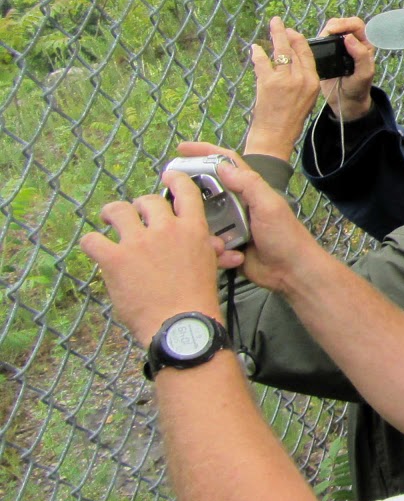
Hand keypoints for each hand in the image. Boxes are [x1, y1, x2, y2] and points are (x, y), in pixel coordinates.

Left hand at [82, 171, 225, 345]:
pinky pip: (93, 240)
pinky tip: (94, 247)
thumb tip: (215, 244)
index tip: (168, 176)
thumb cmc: (198, 299)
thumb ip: (207, 248)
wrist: (181, 324)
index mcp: (192, 228)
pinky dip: (91, 242)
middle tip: (135, 216)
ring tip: (108, 220)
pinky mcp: (115, 259)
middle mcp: (165, 229)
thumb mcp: (209, 266)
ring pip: (117, 211)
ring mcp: (138, 242)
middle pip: (147, 201)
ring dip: (112, 214)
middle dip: (140, 206)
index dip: (174, 179)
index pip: (184, 191)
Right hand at [176, 142, 327, 295]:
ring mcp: (230, 224)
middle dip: (189, 190)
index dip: (204, 152)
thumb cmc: (285, 236)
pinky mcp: (225, 244)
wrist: (290, 272)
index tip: (181, 148)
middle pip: (206, 189)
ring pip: (202, 216)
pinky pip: (207, 239)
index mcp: (249, 189)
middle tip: (168, 193)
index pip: (225, 163)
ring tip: (189, 226)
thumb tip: (221, 166)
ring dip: (197, 221)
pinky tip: (210, 249)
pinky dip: (207, 243)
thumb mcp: (269, 206)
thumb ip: (249, 184)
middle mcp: (237, 203)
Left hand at [243, 19, 321, 160]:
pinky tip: (255, 48)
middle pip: (294, 49)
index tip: (293, 33)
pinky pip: (262, 62)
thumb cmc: (290, 119)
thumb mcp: (306, 99)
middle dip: (286, 33)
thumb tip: (293, 63)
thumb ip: (303, 80)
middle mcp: (301, 79)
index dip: (299, 41)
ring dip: (275, 36)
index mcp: (312, 82)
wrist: (276, 135)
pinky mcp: (268, 82)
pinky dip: (257, 54)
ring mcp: (284, 80)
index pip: (308, 55)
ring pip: (280, 51)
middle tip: (279, 23)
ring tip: (272, 25)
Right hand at [315, 17, 377, 120]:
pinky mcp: (327, 52)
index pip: (357, 25)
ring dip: (326, 31)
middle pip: (343, 23)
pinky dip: (318, 39)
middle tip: (327, 33)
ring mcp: (339, 47)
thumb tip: (349, 37)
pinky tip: (316, 45)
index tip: (335, 31)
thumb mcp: (364, 74)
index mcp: (365, 44)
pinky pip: (322, 40)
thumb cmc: (358, 88)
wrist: (345, 101)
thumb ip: (361, 56)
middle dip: (335, 25)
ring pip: (331, 30)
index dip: (346, 24)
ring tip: (321, 40)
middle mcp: (353, 43)